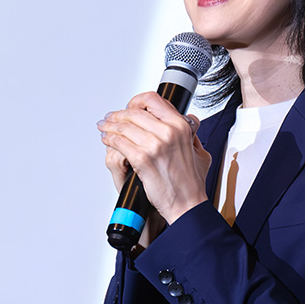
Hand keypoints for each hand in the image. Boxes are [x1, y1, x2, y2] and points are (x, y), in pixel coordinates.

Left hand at [99, 92, 210, 227]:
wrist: (187, 204)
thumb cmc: (191, 182)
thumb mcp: (200, 151)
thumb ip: (192, 134)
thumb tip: (188, 123)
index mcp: (181, 126)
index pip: (153, 100)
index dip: (137, 101)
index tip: (131, 106)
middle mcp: (168, 132)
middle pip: (134, 112)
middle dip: (118, 114)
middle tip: (111, 117)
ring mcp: (154, 145)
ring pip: (123, 126)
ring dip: (110, 126)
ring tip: (105, 128)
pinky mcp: (142, 159)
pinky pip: (119, 142)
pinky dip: (110, 139)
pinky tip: (107, 140)